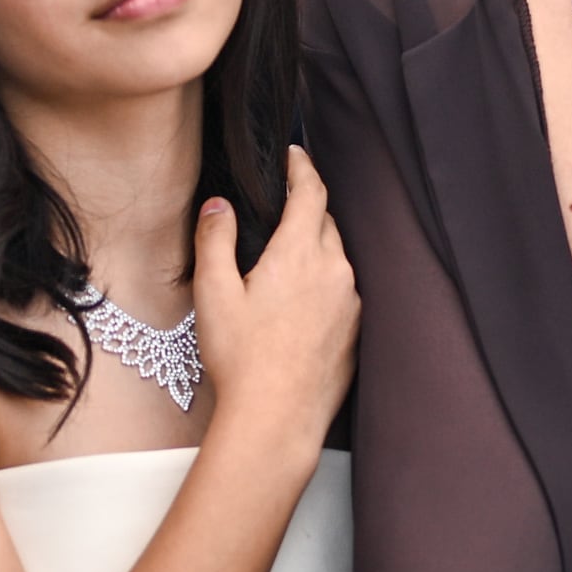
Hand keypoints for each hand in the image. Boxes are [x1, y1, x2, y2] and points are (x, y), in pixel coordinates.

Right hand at [193, 149, 356, 447]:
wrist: (277, 418)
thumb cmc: (242, 358)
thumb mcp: (214, 293)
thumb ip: (216, 240)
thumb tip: (219, 206)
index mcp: (301, 253)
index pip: (311, 192)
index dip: (302, 168)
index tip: (294, 154)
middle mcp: (335, 271)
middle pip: (326, 222)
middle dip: (308, 208)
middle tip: (283, 207)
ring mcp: (352, 303)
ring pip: (338, 258)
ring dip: (318, 248)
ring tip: (288, 259)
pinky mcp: (356, 332)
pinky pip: (344, 292)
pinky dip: (327, 283)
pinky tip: (302, 303)